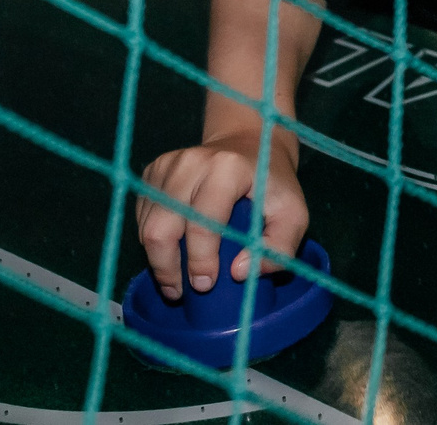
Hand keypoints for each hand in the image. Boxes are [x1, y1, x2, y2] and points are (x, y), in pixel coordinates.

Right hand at [136, 133, 306, 302]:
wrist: (251, 144)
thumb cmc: (272, 185)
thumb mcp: (293, 215)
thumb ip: (279, 248)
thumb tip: (238, 273)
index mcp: (227, 168)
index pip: (201, 223)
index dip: (200, 260)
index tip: (205, 285)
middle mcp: (191, 162)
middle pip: (161, 229)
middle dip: (167, 268)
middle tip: (180, 292)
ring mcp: (167, 165)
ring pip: (147, 227)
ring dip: (158, 258)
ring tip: (175, 277)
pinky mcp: (153, 170)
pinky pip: (142, 217)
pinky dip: (153, 240)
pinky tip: (172, 248)